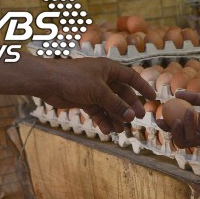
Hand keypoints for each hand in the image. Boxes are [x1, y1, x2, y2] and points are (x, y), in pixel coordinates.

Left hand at [38, 57, 155, 133]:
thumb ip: (116, 105)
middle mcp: (103, 78)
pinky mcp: (85, 100)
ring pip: (110, 105)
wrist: (47, 82)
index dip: (142, 87)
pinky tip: (106, 129)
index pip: (131, 77)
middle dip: (129, 107)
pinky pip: (98, 111)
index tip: (152, 98)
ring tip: (119, 129)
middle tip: (137, 118)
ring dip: (115, 117)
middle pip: (122, 94)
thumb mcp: (99, 92)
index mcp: (108, 69)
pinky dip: (103, 120)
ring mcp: (94, 90)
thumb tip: (132, 116)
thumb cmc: (73, 79)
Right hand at [159, 91, 199, 148]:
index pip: (177, 132)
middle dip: (173, 132)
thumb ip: (193, 97)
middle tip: (171, 120)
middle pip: (180, 142)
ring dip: (187, 125)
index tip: (158, 117)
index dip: (166, 127)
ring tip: (189, 111)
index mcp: (196, 129)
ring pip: (190, 140)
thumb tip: (176, 93)